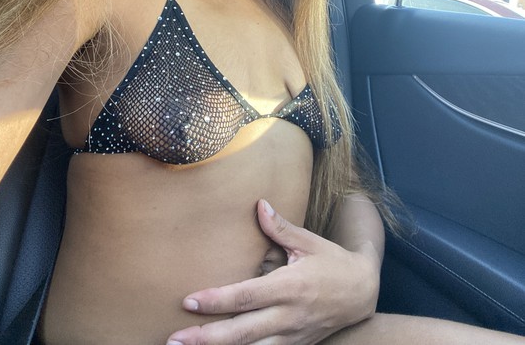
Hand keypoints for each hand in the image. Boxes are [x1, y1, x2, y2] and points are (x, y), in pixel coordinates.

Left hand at [166, 199, 380, 344]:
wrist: (362, 293)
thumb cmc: (332, 263)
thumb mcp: (309, 242)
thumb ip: (281, 228)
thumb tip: (259, 205)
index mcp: (289, 287)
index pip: (246, 297)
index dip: (216, 300)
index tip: (189, 300)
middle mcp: (288, 316)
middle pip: (241, 333)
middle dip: (206, 338)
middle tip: (174, 339)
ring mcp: (291, 337)